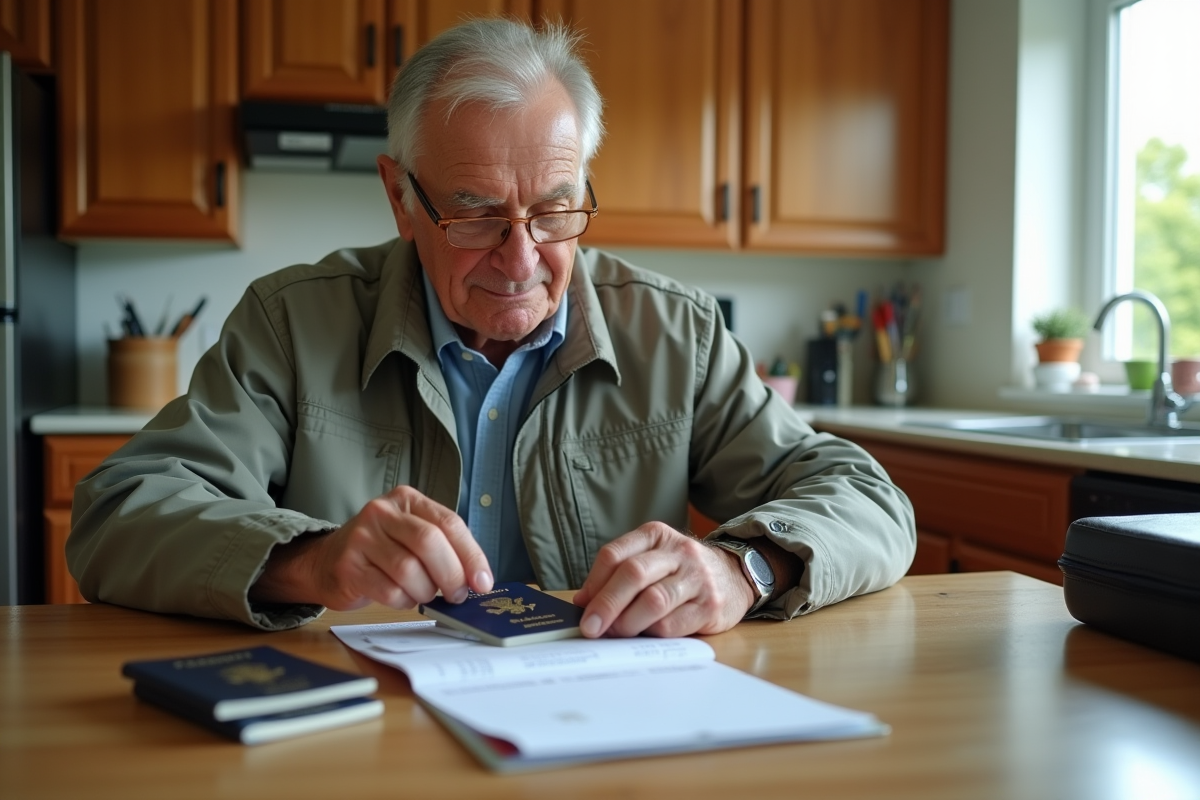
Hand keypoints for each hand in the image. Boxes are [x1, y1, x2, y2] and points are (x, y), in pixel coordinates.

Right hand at [251, 485, 492, 610]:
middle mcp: (383, 512)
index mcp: (407, 499)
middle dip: (451, 575)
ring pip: (409, 570)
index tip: (483, 582)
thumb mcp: (412, 534)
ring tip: (425, 594)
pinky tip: (402, 598)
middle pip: (429, 542)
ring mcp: (362, 537)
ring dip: (426, 591)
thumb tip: (478, 578)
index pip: (449, 523)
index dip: (471, 555)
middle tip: (457, 595)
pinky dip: (403, 601)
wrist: (327, 561)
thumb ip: (444, 547)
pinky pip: (388, 591)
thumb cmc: (381, 550)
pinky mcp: (348, 566)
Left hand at [572, 523, 754, 638]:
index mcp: (656, 536)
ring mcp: (697, 578)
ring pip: (653, 600)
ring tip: (615, 634)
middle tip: (591, 628)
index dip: (594, 583)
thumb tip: (583, 602)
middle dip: (606, 604)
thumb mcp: (652, 559)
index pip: (615, 555)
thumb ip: (618, 574)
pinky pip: (672, 624)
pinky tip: (644, 636)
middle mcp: (678, 552)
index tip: (581, 608)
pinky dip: (651, 634)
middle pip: (633, 574)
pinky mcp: (710, 606)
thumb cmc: (682, 571)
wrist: (735, 576)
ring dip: (627, 623)